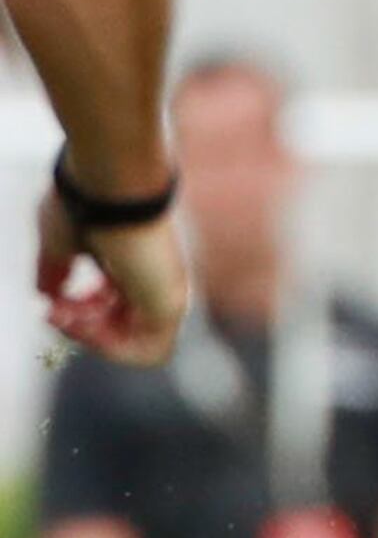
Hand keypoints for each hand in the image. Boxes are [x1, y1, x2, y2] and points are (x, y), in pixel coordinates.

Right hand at [34, 190, 184, 365]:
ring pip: (134, 347)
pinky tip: (85, 322)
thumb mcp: (61, 245)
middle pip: (121, 333)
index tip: (54, 304)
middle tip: (55, 312)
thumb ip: (56, 274)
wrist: (109, 185)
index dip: (79, 318)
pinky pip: (148, 352)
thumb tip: (49, 297)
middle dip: (80, 331)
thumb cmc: (86, 205)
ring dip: (91, 341)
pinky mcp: (170, 304)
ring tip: (67, 316)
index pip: (110, 313)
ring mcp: (165, 295)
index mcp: (132, 270)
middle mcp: (153, 284)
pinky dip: (111, 347)